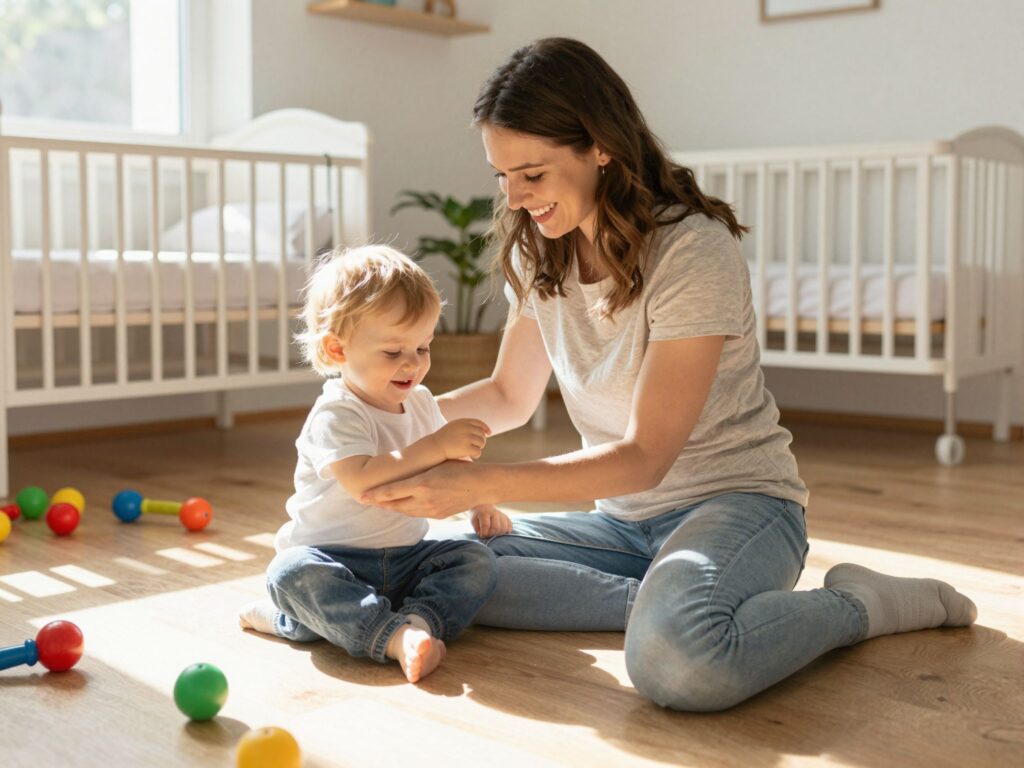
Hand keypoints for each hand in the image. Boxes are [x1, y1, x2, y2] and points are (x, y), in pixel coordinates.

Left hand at [361, 461, 484, 518]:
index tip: (362, 496)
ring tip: (380, 504)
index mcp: (422, 484)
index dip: (375, 495)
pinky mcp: (438, 515)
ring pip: (405, 511)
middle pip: (395, 505)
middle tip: (366, 500)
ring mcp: (431, 510)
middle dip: (380, 503)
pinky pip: (417, 514)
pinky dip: (406, 510)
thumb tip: (402, 475)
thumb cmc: (459, 468)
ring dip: (392, 508)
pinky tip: (402, 507)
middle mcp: (424, 500)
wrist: (481, 485)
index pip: (392, 492)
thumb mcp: (435, 465)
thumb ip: (418, 473)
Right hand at [431, 418, 490, 460]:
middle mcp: (466, 428)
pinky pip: (478, 451)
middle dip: (481, 441)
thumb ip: (466, 426)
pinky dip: (476, 455)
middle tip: (476, 446)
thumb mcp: (454, 426)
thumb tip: (484, 430)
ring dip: (479, 448)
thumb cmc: (444, 438)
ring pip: (481, 443)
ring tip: (472, 451)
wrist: (435, 446)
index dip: (485, 428)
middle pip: (482, 434)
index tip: (489, 433)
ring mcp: (466, 438)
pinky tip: (471, 457)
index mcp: (463, 422)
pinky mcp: (466, 448)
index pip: (479, 423)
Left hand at [470, 505, 512, 537]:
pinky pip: (510, 527)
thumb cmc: (478, 516)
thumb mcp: (473, 520)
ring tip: (493, 533)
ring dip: (498, 534)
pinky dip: (506, 531)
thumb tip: (483, 534)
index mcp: (485, 512)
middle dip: (491, 534)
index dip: (484, 533)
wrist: (484, 508)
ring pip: (504, 528)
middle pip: (496, 527)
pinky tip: (500, 532)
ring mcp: (502, 515)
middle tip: (487, 534)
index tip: (481, 535)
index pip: (486, 525)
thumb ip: (476, 528)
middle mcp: (495, 513)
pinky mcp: (507, 518)